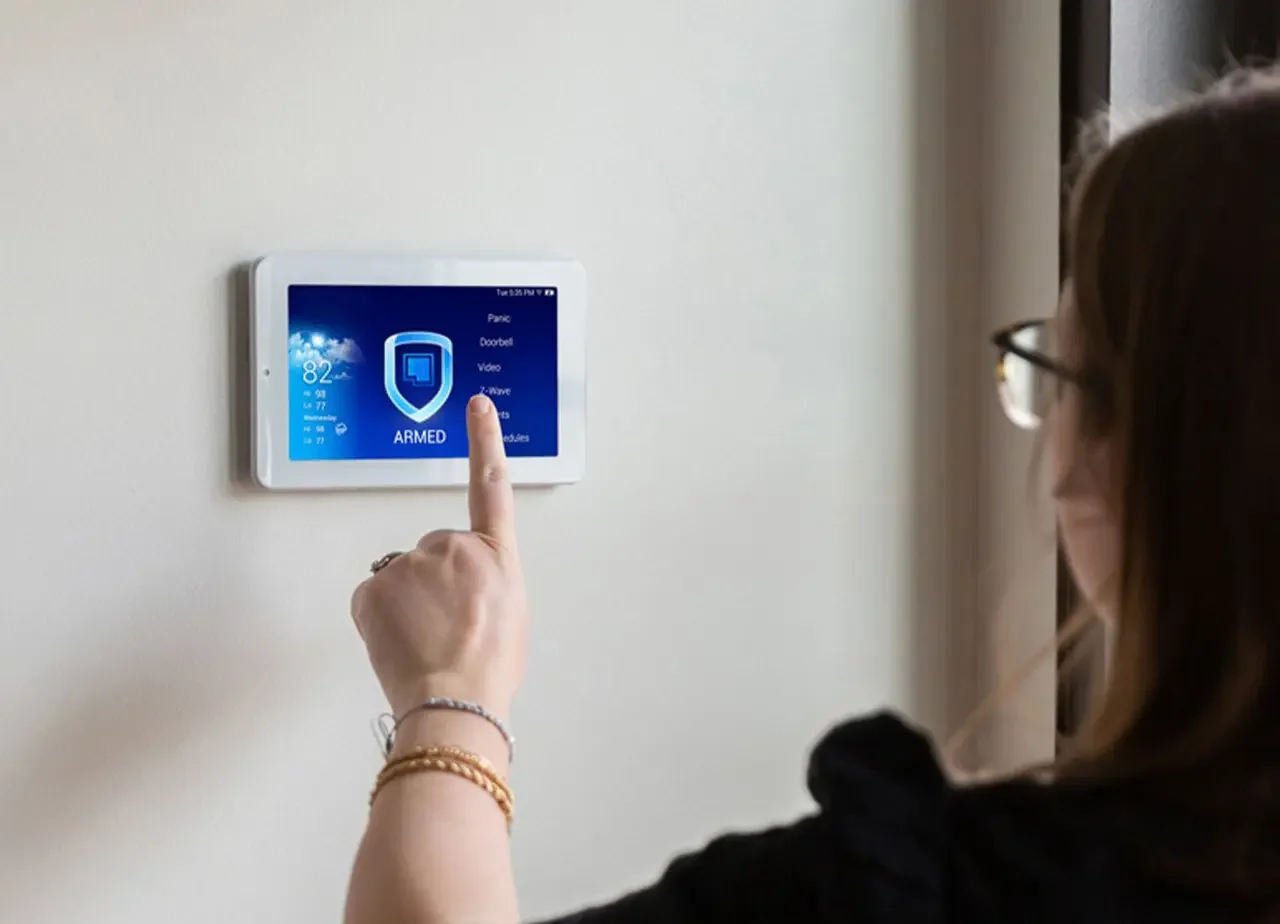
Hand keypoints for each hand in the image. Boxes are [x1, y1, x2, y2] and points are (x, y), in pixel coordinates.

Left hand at [351, 394, 527, 718]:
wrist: (455, 700)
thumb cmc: (489, 668)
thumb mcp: (512, 613)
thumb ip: (490, 579)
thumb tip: (467, 584)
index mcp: (495, 555)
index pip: (491, 485)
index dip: (485, 441)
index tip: (478, 405)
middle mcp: (453, 546)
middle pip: (436, 552)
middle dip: (435, 581)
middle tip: (446, 625)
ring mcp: (411, 564)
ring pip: (403, 576)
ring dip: (409, 601)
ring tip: (426, 639)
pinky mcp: (374, 587)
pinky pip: (375, 597)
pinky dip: (382, 617)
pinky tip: (402, 641)